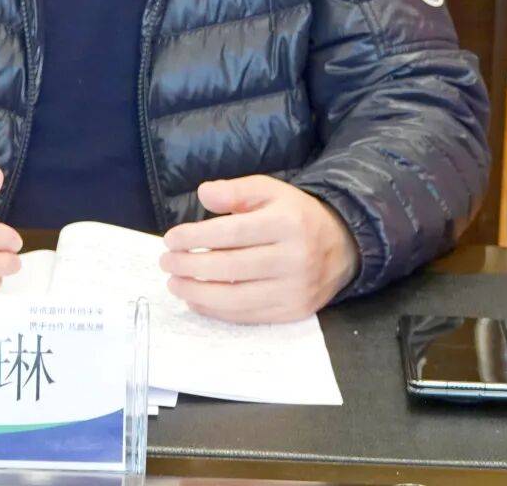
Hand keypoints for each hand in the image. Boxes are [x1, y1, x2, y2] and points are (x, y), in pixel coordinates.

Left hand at [159, 175, 359, 322]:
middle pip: (231, 267)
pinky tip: (197, 301)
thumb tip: (203, 193)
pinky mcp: (293, 312)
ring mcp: (295, 290)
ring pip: (237, 298)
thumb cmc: (294, 214)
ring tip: (175, 284)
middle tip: (166, 263)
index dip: (196, 237)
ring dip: (198, 293)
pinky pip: (248, 316)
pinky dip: (217, 311)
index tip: (170, 238)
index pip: (232, 233)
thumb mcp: (269, 190)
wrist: (340, 245)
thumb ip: (235, 190)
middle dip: (191, 266)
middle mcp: (294, 258)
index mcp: (287, 223)